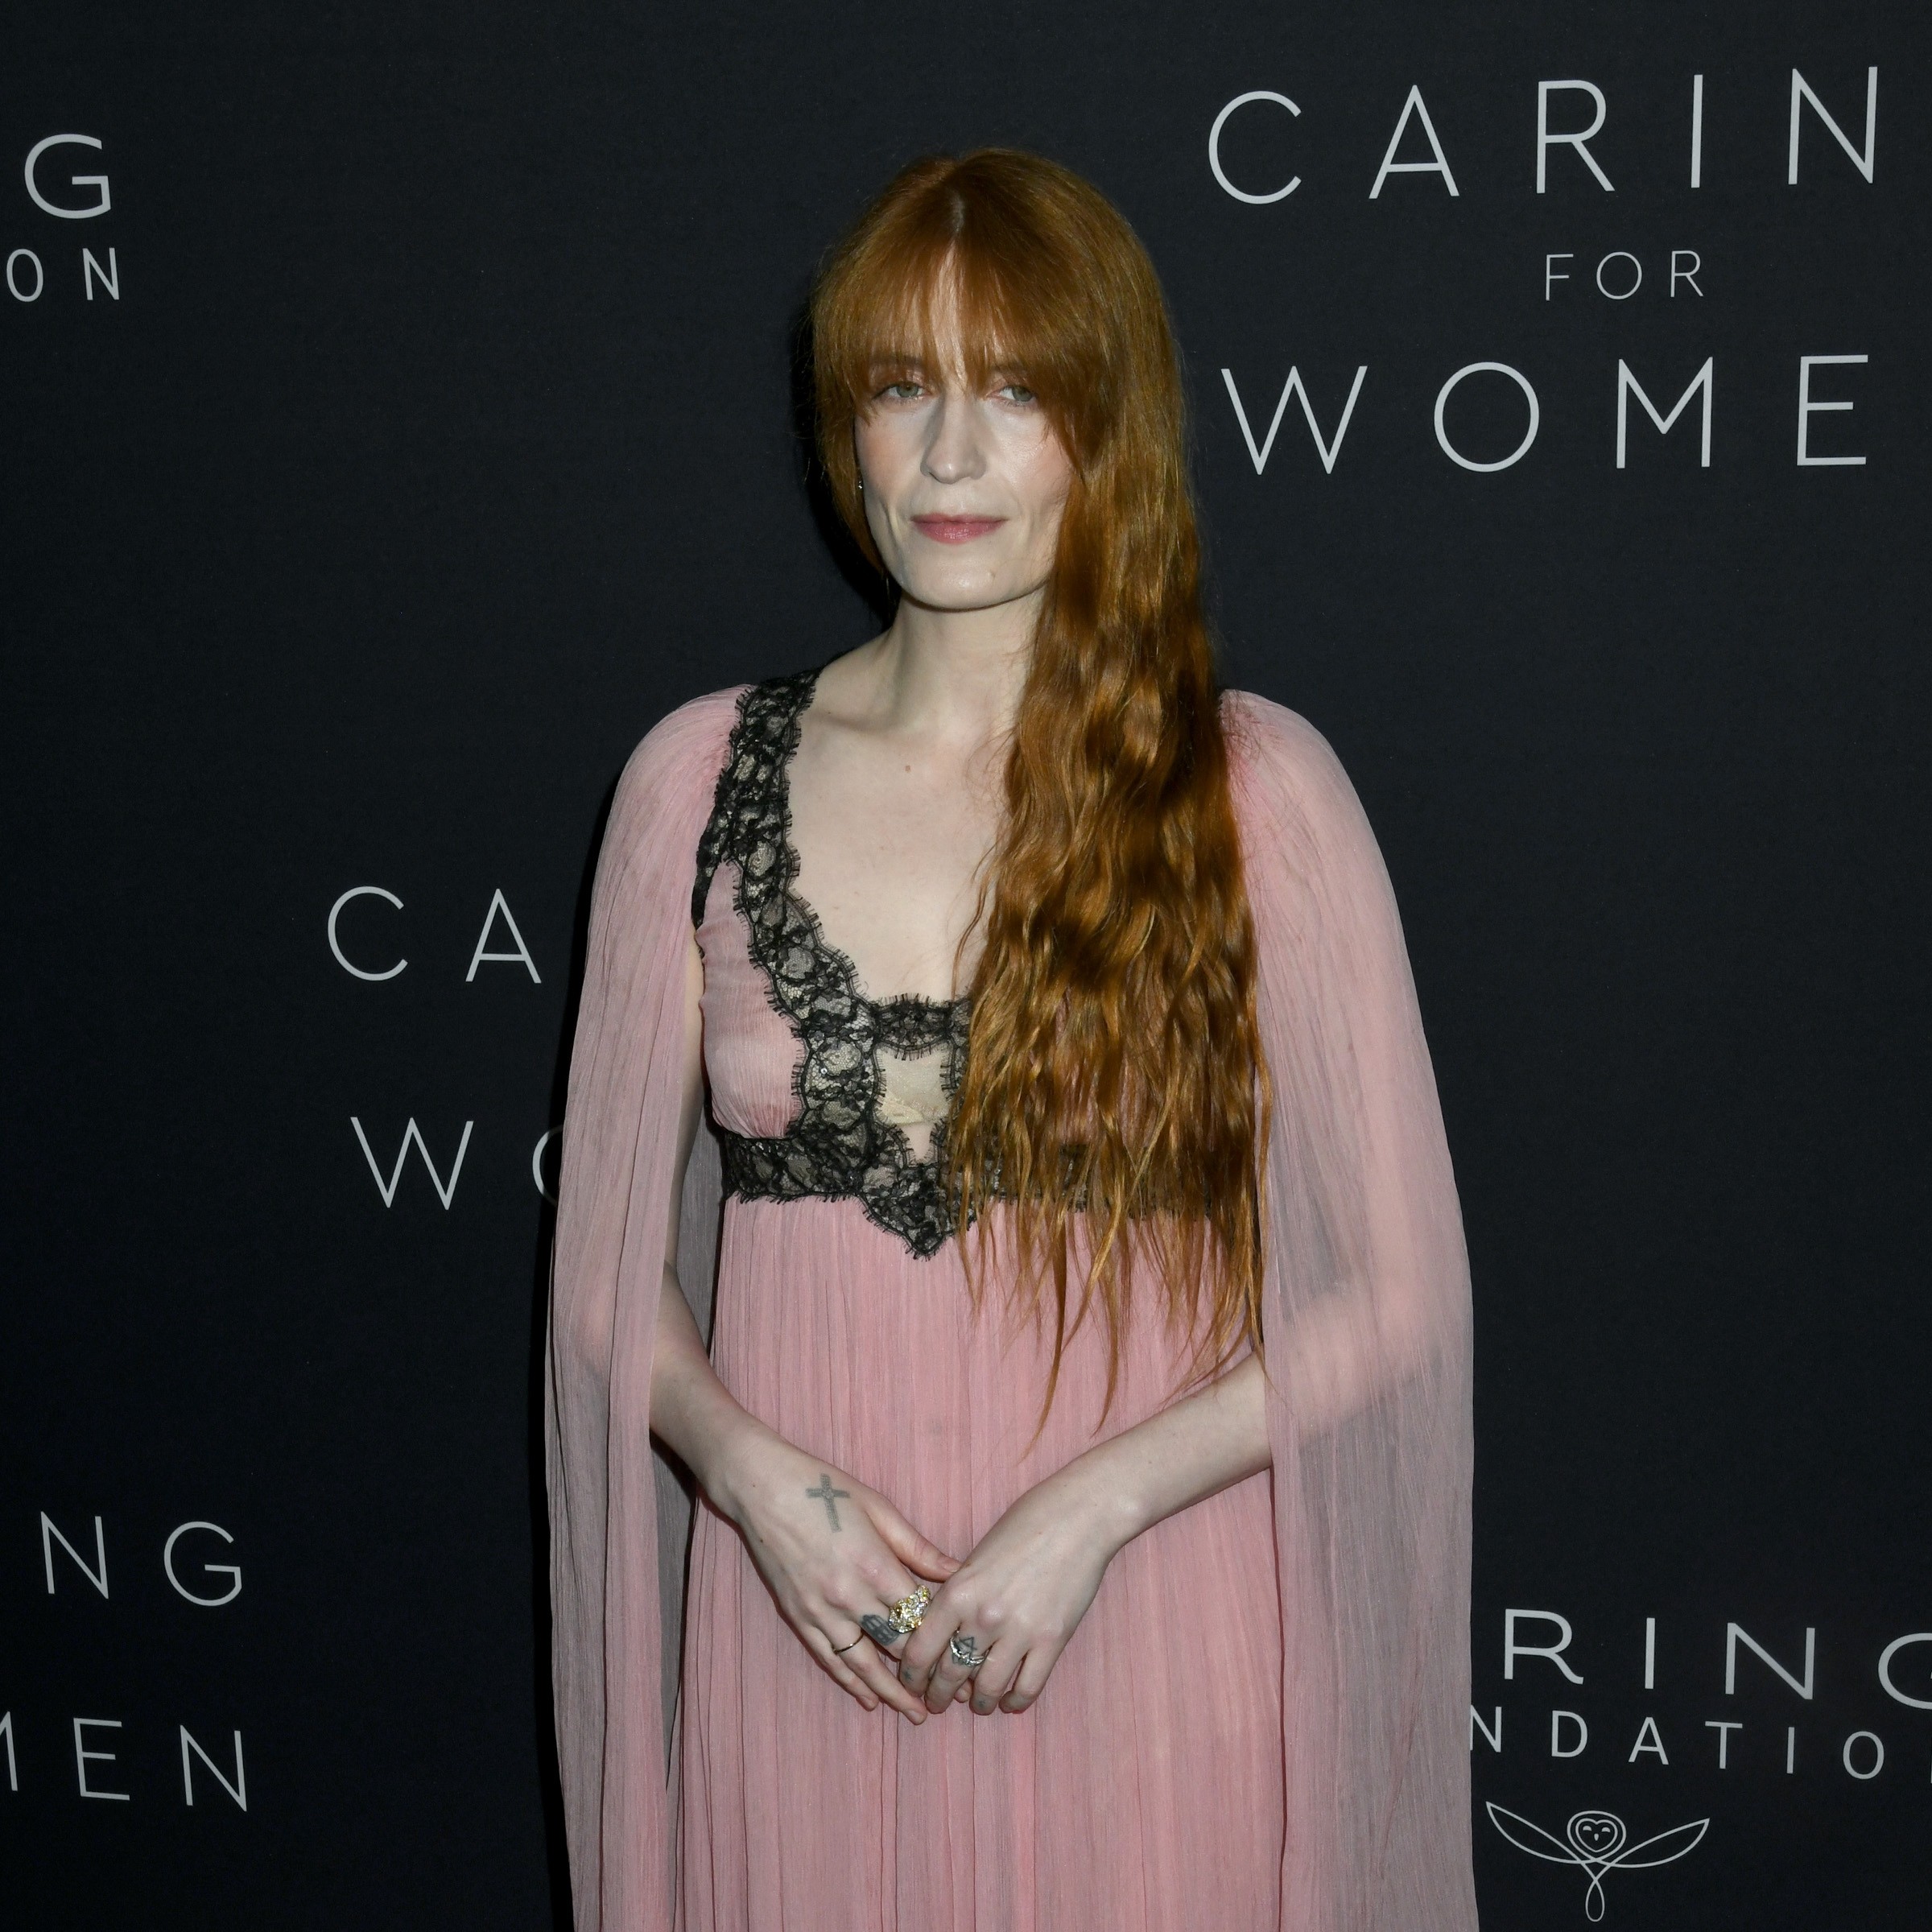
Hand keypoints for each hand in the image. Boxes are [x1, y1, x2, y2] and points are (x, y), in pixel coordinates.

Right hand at [714, 1424, 958, 1722]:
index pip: (921, 1615)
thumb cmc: (827, 1489)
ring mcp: (821, 1611)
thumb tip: (958, 1571)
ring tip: (916, 1713)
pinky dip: (851, 1682)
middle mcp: (850, 1596)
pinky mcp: (799, 1617)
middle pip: (897, 1646)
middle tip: (955, 1695)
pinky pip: (830, 1658)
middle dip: (929, 1672)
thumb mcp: (880, 1510)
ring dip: (892, 1691)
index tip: (969, 1656)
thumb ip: (918, 1548)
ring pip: (864, 1664)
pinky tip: (870, 1699)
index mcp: (876, 1566)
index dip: (947, 1638)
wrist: (763, 1489)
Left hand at [896, 1462, 1128, 1716]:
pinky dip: (1015, 1701)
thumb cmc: (1026, 1524)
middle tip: (937, 1702)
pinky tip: (1010, 1700)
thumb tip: (945, 1630)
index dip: (911, 1674)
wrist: (1078, 1516)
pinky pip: (1027, 1688)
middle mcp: (983, 1616)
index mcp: (958, 1591)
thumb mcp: (977, 1556)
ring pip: (987, 1688)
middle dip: (939, 1695)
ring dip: (978, 1703)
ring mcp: (1019, 1631)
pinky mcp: (1052, 1641)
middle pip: (950, 1674)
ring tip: (977, 1704)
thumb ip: (959, 1592)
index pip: (920, 1649)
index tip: (912, 1682)